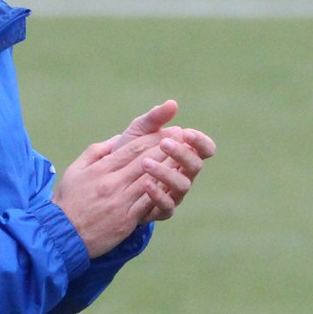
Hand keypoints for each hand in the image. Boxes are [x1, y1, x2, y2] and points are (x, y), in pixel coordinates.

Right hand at [53, 131, 175, 257]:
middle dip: (166, 147)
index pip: (132, 148)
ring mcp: (120, 201)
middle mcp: (112, 183)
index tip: (169, 130)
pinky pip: (148, 203)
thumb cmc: (68, 201)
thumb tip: (116, 139)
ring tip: (185, 157)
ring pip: (150, 180)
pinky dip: (162, 192)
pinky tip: (174, 185)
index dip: (154, 138)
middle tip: (184, 137)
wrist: (61, 235)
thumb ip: (96, 152)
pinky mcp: (126, 220)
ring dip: (169, 168)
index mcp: (101, 169)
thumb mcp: (76, 170)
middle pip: (145, 161)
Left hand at [113, 100, 216, 223]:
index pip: (205, 149)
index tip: (186, 133)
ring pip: (183, 185)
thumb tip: (173, 103)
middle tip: (163, 142)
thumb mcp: (138, 131)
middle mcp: (184, 174)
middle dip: (181, 153)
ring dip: (166, 173)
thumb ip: (154, 118)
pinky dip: (158, 194)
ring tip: (145, 163)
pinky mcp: (161, 210)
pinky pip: (167, 206)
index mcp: (184, 154)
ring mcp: (174, 193)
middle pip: (196, 165)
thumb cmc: (129, 152)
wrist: (107, 179)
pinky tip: (145, 183)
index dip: (201, 142)